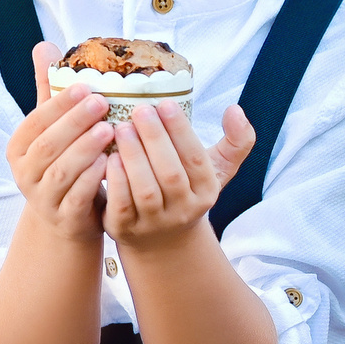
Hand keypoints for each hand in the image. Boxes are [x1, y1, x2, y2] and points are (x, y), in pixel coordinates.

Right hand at [4, 40, 115, 247]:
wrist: (67, 220)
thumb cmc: (64, 164)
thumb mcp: (54, 130)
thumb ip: (50, 92)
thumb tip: (44, 45)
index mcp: (19, 148)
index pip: (35, 122)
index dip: (59, 104)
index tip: (85, 86)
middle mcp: (25, 174)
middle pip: (48, 146)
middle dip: (74, 123)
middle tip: (102, 102)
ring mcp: (43, 199)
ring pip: (62, 172)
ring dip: (86, 150)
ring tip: (110, 131)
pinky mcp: (64, 218)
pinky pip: (77, 198)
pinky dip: (93, 181)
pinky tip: (111, 164)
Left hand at [104, 98, 256, 248]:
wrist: (163, 240)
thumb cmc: (186, 190)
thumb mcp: (215, 169)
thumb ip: (236, 141)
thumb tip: (235, 110)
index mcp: (206, 191)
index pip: (195, 159)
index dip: (180, 131)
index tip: (165, 103)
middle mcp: (183, 210)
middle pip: (170, 175)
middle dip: (155, 139)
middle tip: (139, 110)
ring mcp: (154, 223)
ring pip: (145, 191)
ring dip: (133, 156)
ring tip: (122, 128)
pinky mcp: (126, 229)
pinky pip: (121, 205)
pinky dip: (116, 180)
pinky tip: (108, 156)